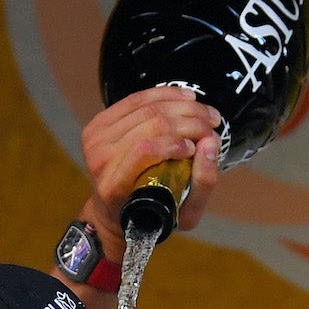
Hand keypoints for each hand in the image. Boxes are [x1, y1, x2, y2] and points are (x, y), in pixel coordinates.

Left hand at [80, 87, 222, 256]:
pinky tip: (187, 98)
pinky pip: (136, 98)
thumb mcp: (184, 214)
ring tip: (206, 113)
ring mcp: (96, 139)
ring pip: (145, 107)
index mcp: (114, 185)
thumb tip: (211, 142)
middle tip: (212, 124)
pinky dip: (166, 94)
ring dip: (182, 106)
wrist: (112, 210)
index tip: (199, 145)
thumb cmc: (150, 214)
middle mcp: (99, 159)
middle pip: (149, 123)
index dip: (176, 142)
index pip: (144, 150)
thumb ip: (203, 183)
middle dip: (188, 119)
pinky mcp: (99, 123)